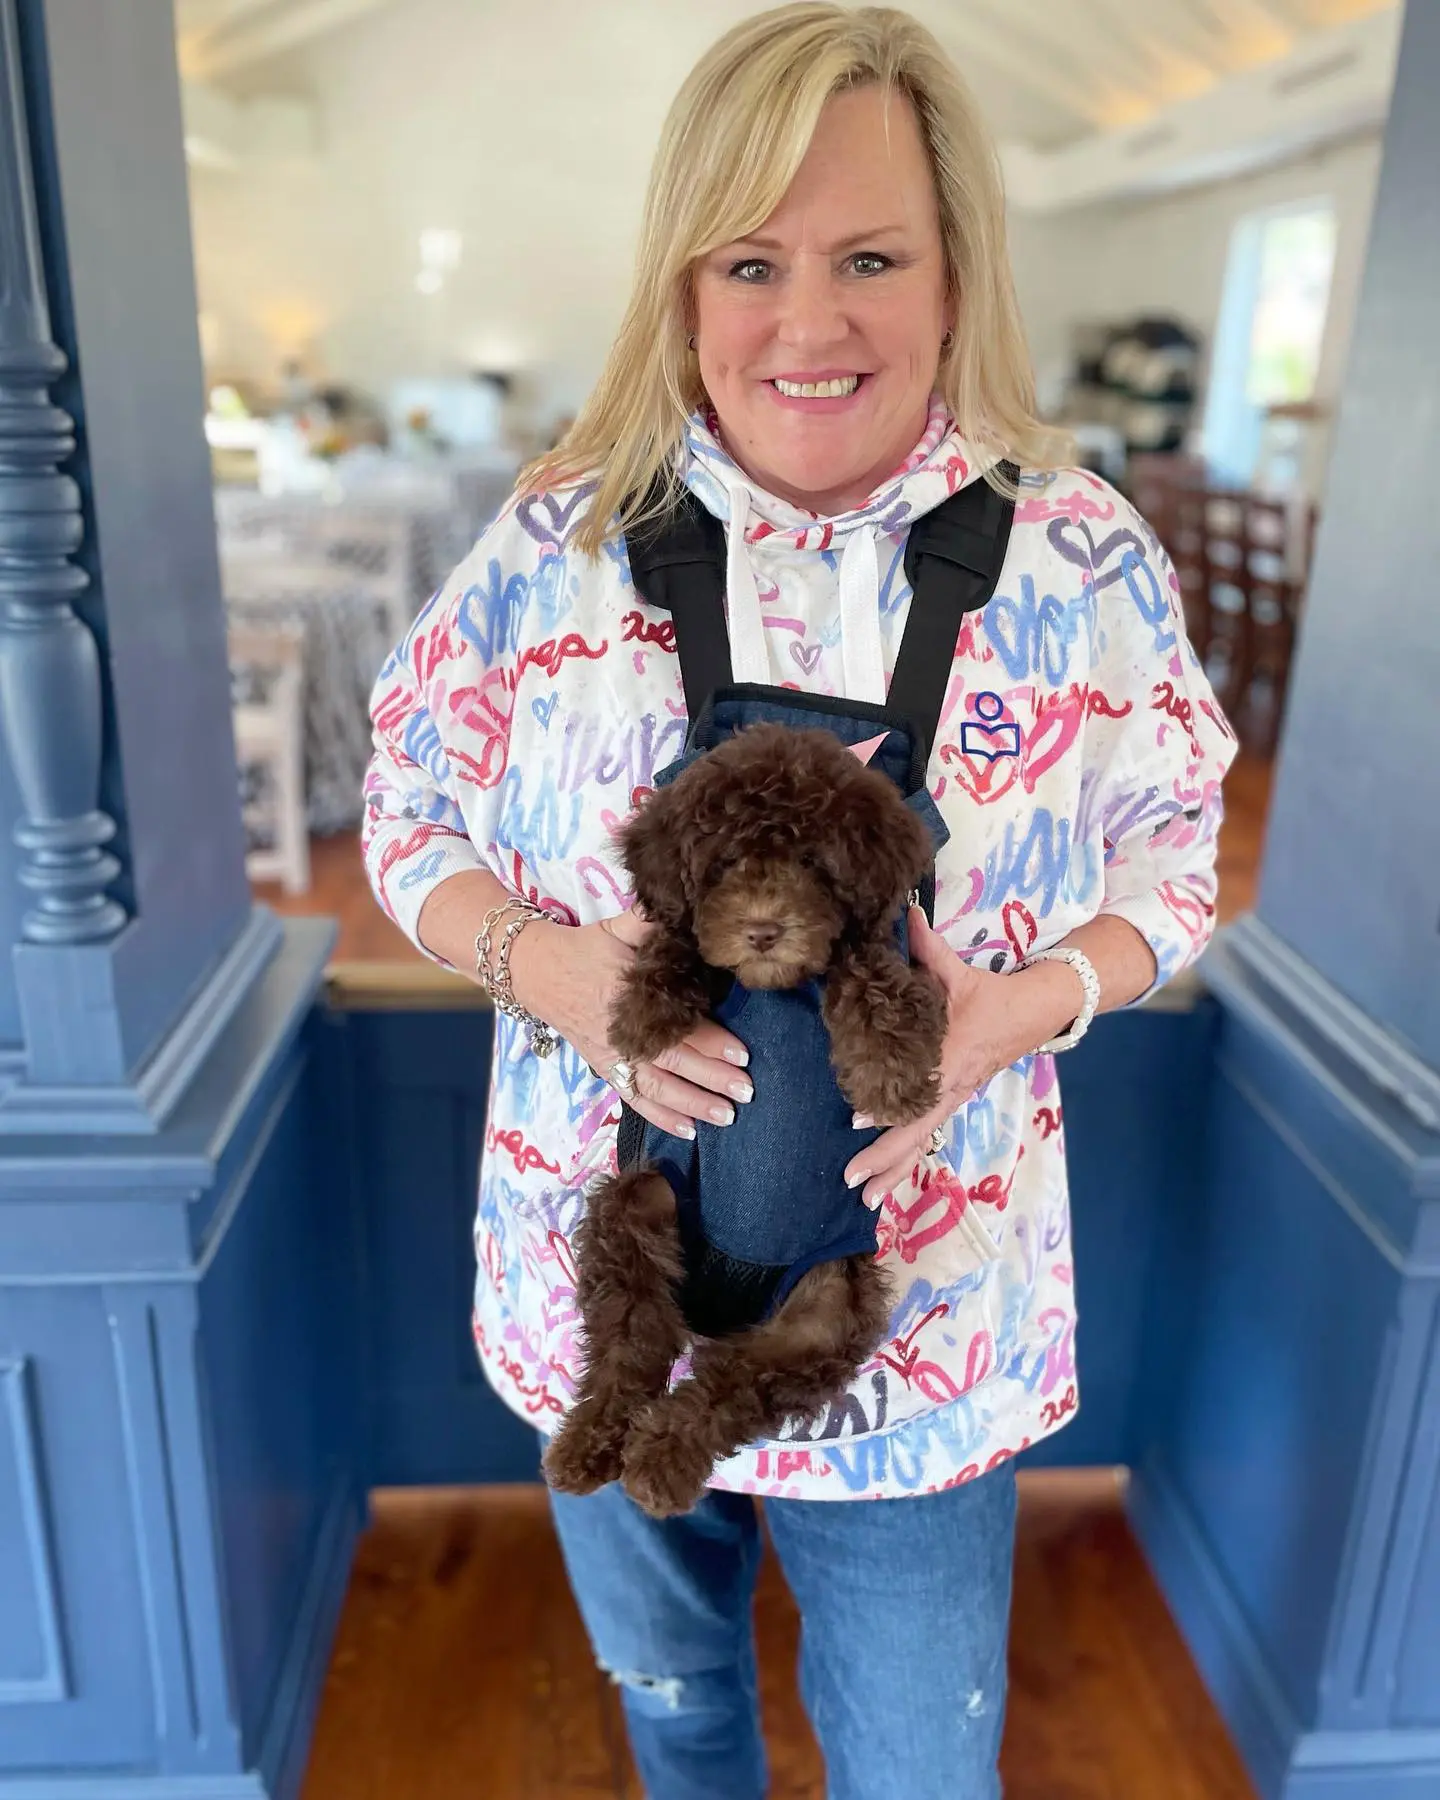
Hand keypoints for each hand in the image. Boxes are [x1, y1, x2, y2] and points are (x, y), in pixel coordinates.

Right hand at [510, 909, 752, 1138]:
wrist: (536, 971)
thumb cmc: (586, 947)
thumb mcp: (619, 926)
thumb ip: (652, 923)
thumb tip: (692, 913)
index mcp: (628, 997)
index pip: (678, 1026)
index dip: (711, 1041)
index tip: (742, 1053)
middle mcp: (621, 1033)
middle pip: (673, 1063)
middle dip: (712, 1079)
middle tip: (747, 1090)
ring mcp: (611, 1056)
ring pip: (657, 1089)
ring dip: (693, 1104)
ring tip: (727, 1115)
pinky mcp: (604, 1069)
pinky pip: (635, 1099)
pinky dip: (662, 1118)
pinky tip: (690, 1130)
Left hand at [843, 907, 1082, 1208]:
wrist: (1036, 1011)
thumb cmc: (992, 993)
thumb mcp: (959, 971)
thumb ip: (927, 945)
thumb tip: (903, 913)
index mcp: (948, 1059)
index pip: (915, 1092)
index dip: (887, 1110)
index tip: (856, 1124)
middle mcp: (950, 1087)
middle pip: (914, 1133)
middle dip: (883, 1159)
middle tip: (852, 1182)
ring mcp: (954, 1098)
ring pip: (921, 1142)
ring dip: (894, 1169)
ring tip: (867, 1198)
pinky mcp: (955, 1099)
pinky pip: (927, 1134)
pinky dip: (906, 1157)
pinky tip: (886, 1178)